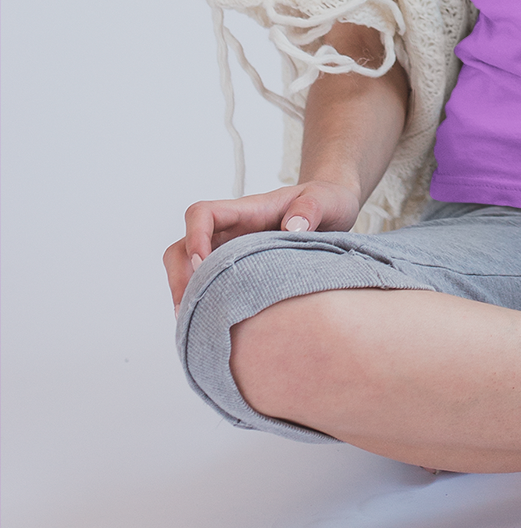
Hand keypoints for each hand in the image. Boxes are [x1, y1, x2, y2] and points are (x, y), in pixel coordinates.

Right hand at [163, 178, 361, 309]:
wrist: (333, 209)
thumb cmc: (325, 201)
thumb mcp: (327, 200)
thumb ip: (311, 209)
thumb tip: (292, 227)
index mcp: (247, 211)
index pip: (202, 214)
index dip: (194, 236)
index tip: (202, 263)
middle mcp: (232, 232)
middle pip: (182, 247)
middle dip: (179, 277)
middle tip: (189, 311)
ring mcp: (232, 251)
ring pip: (187, 269)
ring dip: (186, 294)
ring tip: (196, 326)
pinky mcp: (239, 270)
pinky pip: (209, 286)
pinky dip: (203, 304)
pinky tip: (212, 328)